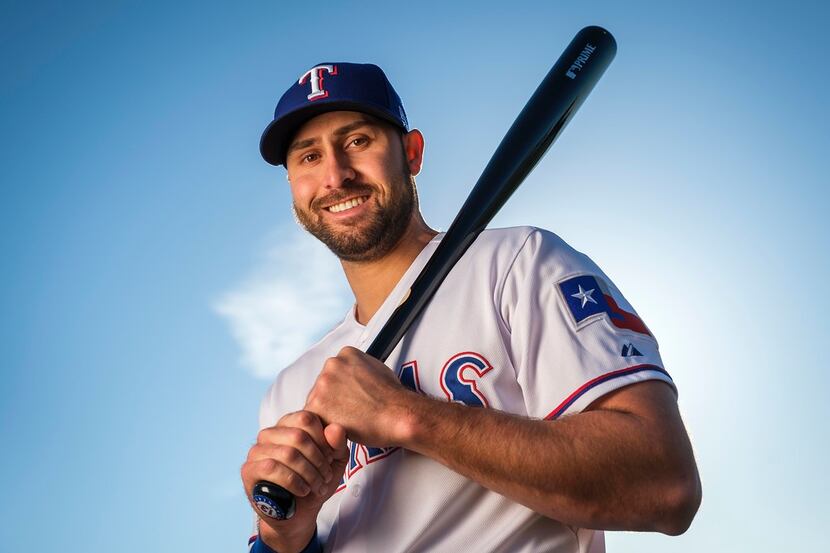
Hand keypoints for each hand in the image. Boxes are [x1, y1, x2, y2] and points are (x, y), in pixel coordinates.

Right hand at [241, 410, 348, 551]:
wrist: (298, 513)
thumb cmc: (314, 481)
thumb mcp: (334, 462)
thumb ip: (337, 443)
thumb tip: (335, 429)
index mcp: (289, 424)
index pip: (306, 418)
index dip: (323, 440)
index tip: (331, 458)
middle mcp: (270, 433)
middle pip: (299, 436)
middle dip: (318, 460)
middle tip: (326, 476)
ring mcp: (257, 450)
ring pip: (288, 453)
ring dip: (309, 473)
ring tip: (317, 485)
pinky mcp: (248, 469)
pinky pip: (271, 468)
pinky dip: (293, 481)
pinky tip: (303, 490)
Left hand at [305, 346, 416, 445]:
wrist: (396, 414)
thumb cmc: (392, 398)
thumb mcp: (378, 369)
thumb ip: (359, 369)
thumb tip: (355, 376)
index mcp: (346, 354)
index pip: (333, 371)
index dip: (340, 388)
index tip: (349, 397)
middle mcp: (332, 365)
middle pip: (323, 385)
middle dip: (332, 399)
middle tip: (350, 411)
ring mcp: (323, 384)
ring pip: (316, 401)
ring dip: (328, 412)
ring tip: (349, 419)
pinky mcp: (317, 405)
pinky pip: (314, 418)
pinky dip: (324, 426)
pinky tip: (343, 425)